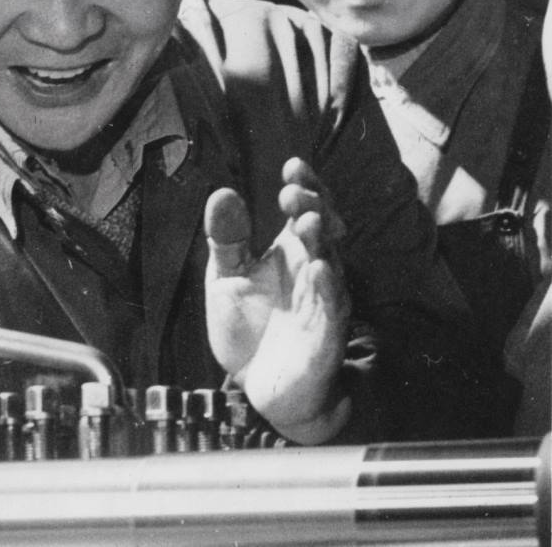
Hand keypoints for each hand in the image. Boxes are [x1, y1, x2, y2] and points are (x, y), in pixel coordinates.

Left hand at [203, 157, 350, 442]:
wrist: (256, 387)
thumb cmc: (249, 329)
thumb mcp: (226, 276)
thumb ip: (226, 238)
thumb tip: (222, 192)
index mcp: (290, 251)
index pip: (305, 209)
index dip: (305, 186)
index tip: (293, 166)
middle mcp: (311, 270)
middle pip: (324, 228)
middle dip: (313, 207)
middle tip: (292, 194)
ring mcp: (322, 301)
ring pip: (331, 262)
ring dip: (321, 240)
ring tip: (307, 221)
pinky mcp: (325, 335)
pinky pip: (332, 309)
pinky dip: (329, 289)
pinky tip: (321, 270)